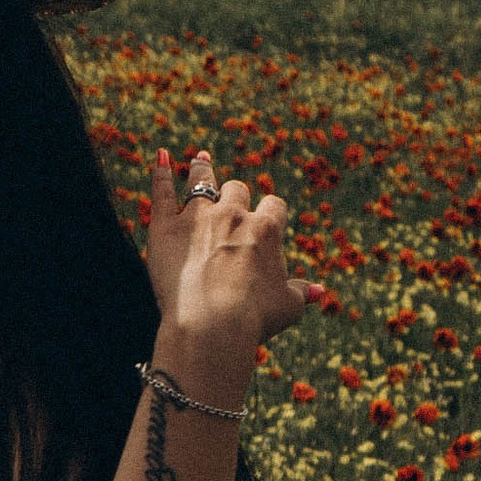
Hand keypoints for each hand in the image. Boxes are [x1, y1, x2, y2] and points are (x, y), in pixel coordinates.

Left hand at [144, 147, 308, 391]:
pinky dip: (161, 172)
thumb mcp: (287, 307)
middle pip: (237, 191)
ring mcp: (197, 217)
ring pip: (201, 183)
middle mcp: (233, 215)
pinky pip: (162, 192)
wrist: (212, 324)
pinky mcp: (165, 227)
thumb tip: (319, 292)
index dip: (269, 213)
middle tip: (231, 200)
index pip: (273, 206)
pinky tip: (162, 156)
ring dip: (203, 171)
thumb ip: (301, 293)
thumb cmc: (254, 319)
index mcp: (266, 230)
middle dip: (236, 196)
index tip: (266, 221)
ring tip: (201, 162)